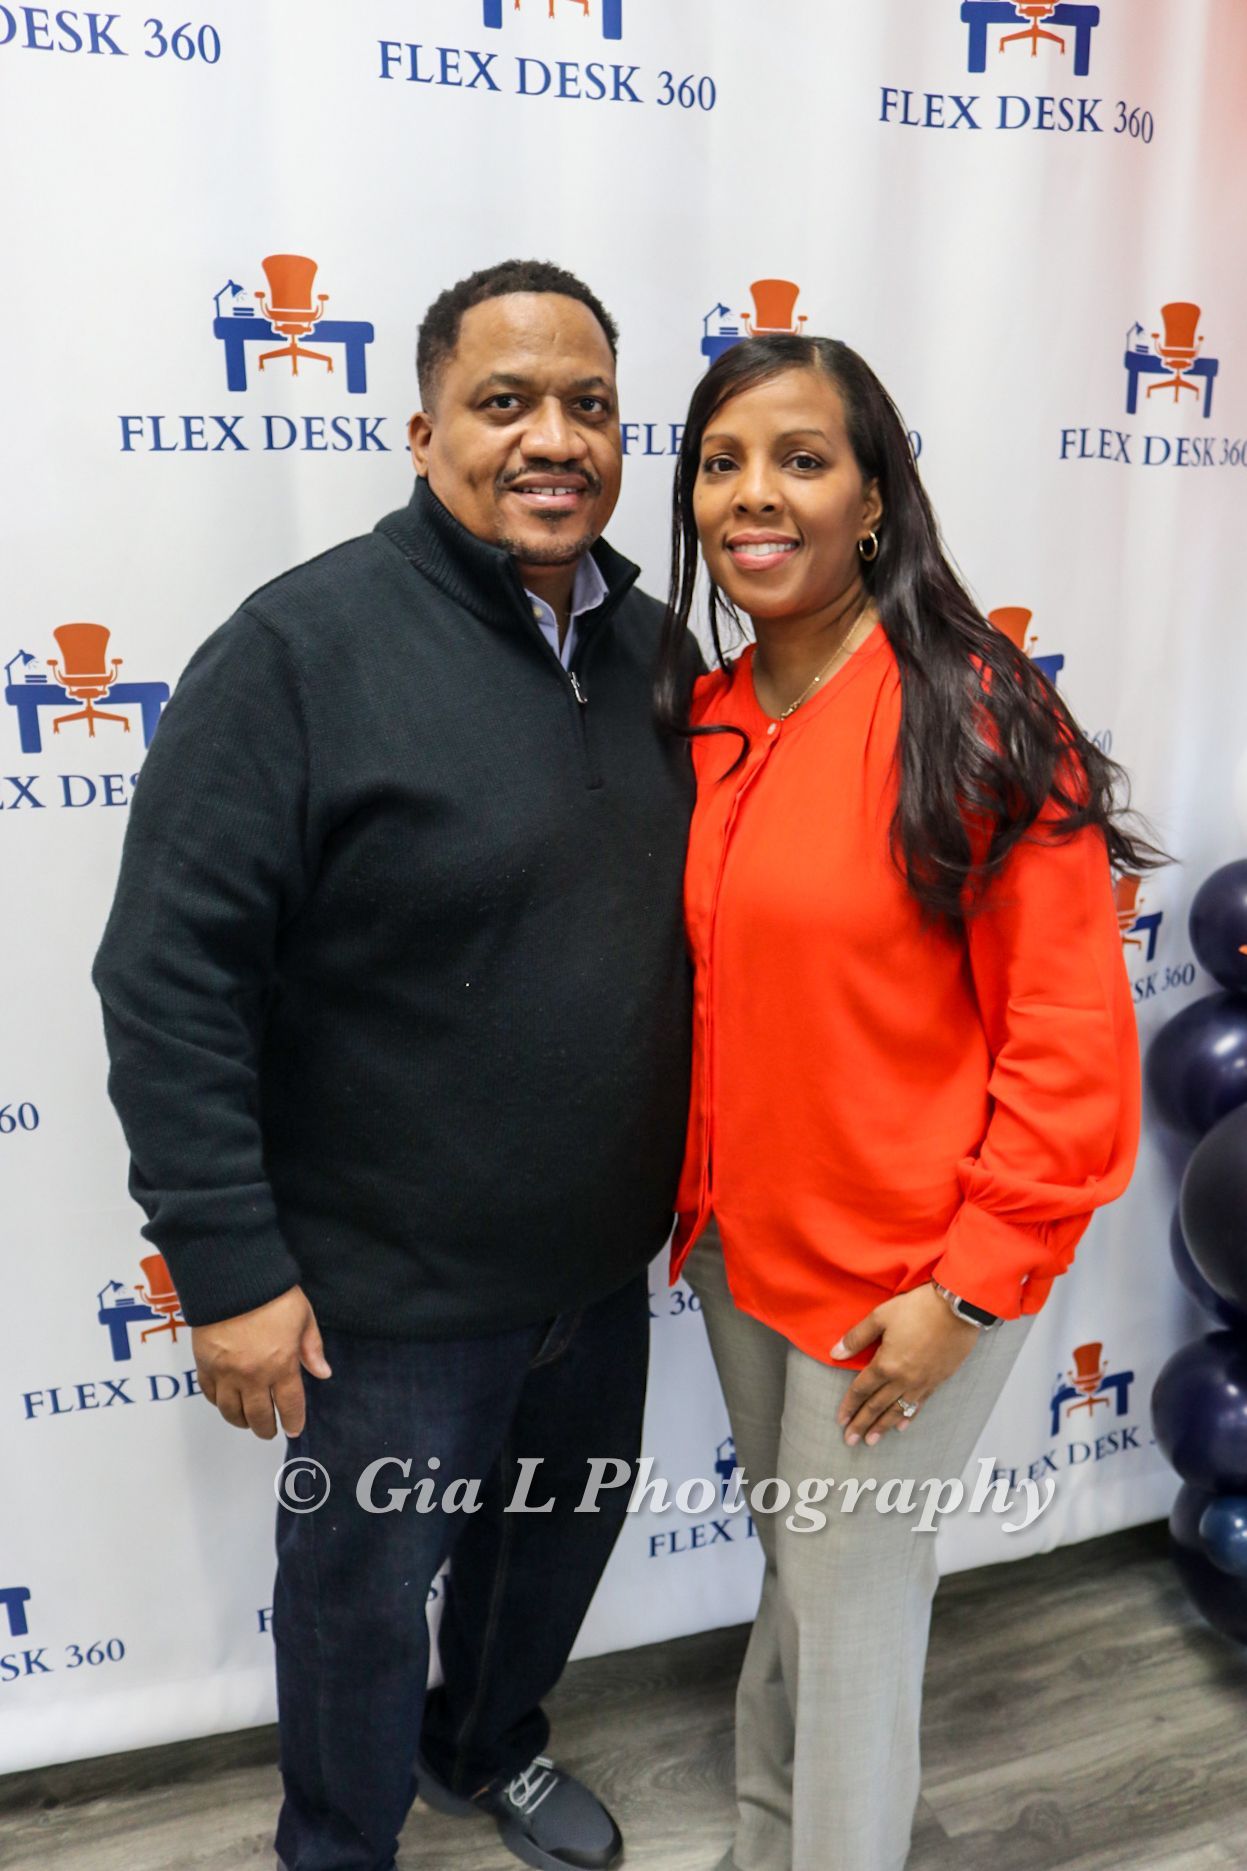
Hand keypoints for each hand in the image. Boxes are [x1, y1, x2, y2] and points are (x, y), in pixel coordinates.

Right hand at [192, 1285, 330, 1439]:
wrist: (233, 1278)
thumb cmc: (273, 1294)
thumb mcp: (303, 1318)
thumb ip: (311, 1349)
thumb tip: (323, 1373)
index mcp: (281, 1365)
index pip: (289, 1405)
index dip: (292, 1421)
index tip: (293, 1429)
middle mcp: (253, 1376)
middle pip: (258, 1416)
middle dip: (266, 1428)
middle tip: (269, 1430)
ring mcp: (226, 1373)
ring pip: (231, 1412)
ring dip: (241, 1421)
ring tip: (247, 1421)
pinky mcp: (205, 1365)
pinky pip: (210, 1395)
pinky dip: (219, 1403)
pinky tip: (226, 1402)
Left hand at [831, 1284, 979, 1446]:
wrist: (958, 1309)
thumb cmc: (918, 1308)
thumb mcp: (881, 1316)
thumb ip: (857, 1337)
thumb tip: (835, 1353)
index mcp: (885, 1364)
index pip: (861, 1390)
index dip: (849, 1406)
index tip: (840, 1421)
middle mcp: (902, 1379)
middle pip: (877, 1406)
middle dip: (862, 1424)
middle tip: (850, 1441)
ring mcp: (921, 1382)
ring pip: (897, 1410)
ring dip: (882, 1427)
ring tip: (871, 1441)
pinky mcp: (937, 1380)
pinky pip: (919, 1404)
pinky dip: (908, 1416)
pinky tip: (901, 1426)